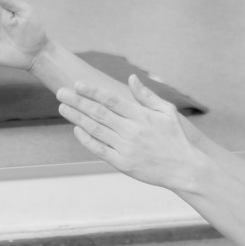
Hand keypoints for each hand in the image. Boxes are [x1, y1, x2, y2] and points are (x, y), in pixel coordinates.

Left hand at [56, 75, 206, 190]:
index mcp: (142, 116)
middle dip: (77, 101)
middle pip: (99, 113)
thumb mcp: (167, 112)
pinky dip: (86, 139)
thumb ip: (147, 95)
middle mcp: (132, 130)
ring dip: (77, 117)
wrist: (184, 169)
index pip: (112, 100)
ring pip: (95, 130)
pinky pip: (99, 149)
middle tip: (60, 92)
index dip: (93, 91)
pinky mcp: (122, 163)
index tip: (77, 84)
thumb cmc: (175, 138)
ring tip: (62, 107)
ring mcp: (126, 147)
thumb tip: (131, 77)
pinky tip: (76, 129)